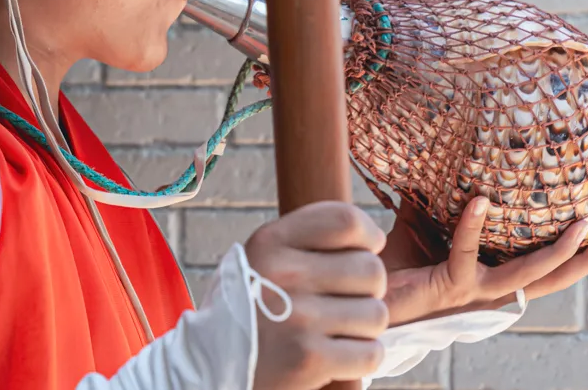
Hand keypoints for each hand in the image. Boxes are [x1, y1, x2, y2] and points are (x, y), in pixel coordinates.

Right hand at [243, 201, 389, 389]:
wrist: (211, 366)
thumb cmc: (251, 307)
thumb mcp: (263, 257)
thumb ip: (308, 240)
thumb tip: (373, 239)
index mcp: (270, 242)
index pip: (346, 220)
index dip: (368, 235)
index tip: (366, 250)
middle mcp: (283, 273)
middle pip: (371, 269)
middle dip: (367, 290)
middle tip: (342, 302)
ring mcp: (297, 317)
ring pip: (376, 314)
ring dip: (363, 327)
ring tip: (334, 330)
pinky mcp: (309, 359)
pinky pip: (371, 353)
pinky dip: (361, 358)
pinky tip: (336, 356)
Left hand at [379, 197, 587, 326]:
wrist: (371, 296)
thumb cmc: (397, 266)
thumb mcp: (424, 227)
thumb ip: (439, 201)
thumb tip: (444, 160)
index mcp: (493, 280)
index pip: (543, 272)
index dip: (575, 258)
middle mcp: (491, 291)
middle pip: (552, 280)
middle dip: (587, 259)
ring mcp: (475, 291)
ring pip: (529, 275)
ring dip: (559, 251)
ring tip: (581, 222)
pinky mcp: (451, 285)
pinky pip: (467, 253)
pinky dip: (473, 226)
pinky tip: (481, 200)